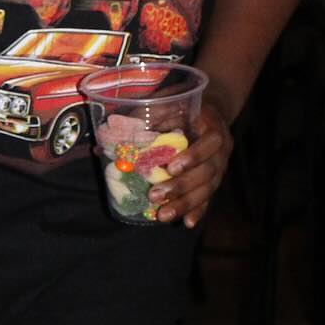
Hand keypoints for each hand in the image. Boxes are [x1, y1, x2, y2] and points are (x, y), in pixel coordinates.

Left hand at [149, 97, 232, 228]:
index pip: (211, 142)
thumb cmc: (183, 104)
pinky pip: (209, 197)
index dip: (193, 156)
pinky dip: (198, 210)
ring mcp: (220, 166)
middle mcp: (221, 149)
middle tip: (155, 195)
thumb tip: (102, 147)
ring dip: (185, 203)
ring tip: (163, 215)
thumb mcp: (167, 102)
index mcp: (213, 126)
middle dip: (181, 186)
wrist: (213, 107)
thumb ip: (142, 119)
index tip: (170, 168)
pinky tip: (187, 223)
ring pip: (207, 188)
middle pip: (208, 171)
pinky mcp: (215, 179)